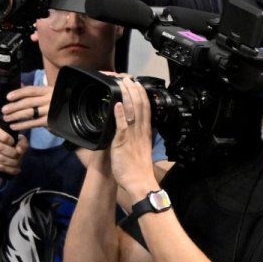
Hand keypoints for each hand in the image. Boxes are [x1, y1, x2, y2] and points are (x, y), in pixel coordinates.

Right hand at [0, 124, 29, 176]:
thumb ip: (22, 142)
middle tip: (18, 155)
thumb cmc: (12, 142)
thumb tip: (19, 150)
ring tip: (19, 162)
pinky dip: (9, 169)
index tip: (13, 142)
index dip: (5, 137)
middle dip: (12, 153)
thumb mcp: (19, 139)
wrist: (6, 152)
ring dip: (12, 162)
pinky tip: (16, 169)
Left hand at [1, 85, 53, 131]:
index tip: (8, 97)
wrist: (72, 111)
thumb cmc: (55, 101)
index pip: (31, 90)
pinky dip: (22, 125)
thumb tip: (20, 84)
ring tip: (6, 118)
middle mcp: (48, 99)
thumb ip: (34, 90)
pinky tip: (14, 126)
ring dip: (16, 116)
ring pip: (29, 113)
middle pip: (28, 102)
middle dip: (14, 106)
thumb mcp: (47, 93)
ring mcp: (49, 111)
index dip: (18, 93)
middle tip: (3, 110)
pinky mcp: (49, 121)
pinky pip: (33, 123)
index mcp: (47, 90)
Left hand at [110, 77, 158, 197]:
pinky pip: (122, 125)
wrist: (140, 182)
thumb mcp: (141, 149)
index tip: (138, 85)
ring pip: (132, 111)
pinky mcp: (123, 142)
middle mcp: (140, 131)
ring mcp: (132, 136)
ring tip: (123, 84)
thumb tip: (132, 129)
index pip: (146, 109)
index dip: (141, 95)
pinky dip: (119, 114)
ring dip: (126, 96)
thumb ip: (137, 137)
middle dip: (134, 90)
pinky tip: (116, 104)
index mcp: (145, 132)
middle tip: (128, 78)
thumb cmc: (138, 169)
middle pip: (140, 106)